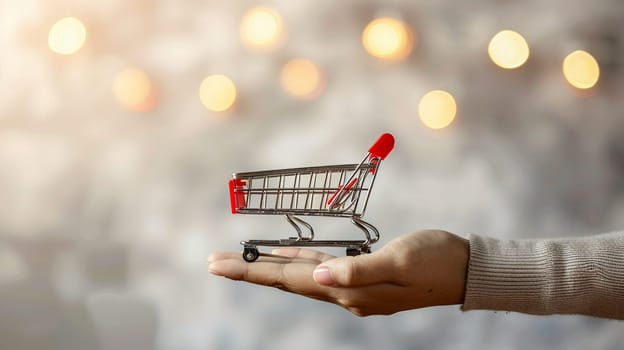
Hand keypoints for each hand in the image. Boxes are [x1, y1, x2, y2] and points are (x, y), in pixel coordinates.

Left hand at [208, 230, 468, 315]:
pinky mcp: (362, 277)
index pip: (290, 280)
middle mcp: (345, 294)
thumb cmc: (435, 260)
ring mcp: (353, 288)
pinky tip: (286, 255)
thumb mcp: (398, 262)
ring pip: (300, 276)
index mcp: (350, 291)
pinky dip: (299, 261)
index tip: (219, 265)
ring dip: (269, 267)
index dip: (253, 272)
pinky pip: (320, 269)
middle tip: (214, 263)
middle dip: (249, 271)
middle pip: (287, 280)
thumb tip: (316, 277)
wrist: (465, 270)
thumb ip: (357, 271)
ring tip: (240, 260)